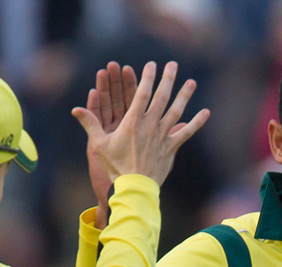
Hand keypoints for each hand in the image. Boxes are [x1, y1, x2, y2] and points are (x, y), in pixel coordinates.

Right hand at [72, 60, 209, 187]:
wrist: (133, 187)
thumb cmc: (114, 166)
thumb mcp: (98, 145)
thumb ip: (90, 124)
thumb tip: (75, 109)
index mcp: (133, 121)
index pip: (142, 93)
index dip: (147, 77)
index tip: (151, 64)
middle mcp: (150, 125)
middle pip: (162, 97)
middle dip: (168, 79)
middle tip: (173, 64)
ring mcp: (163, 136)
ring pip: (177, 111)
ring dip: (185, 95)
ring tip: (191, 82)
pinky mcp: (171, 148)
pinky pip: (186, 133)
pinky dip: (197, 123)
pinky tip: (206, 113)